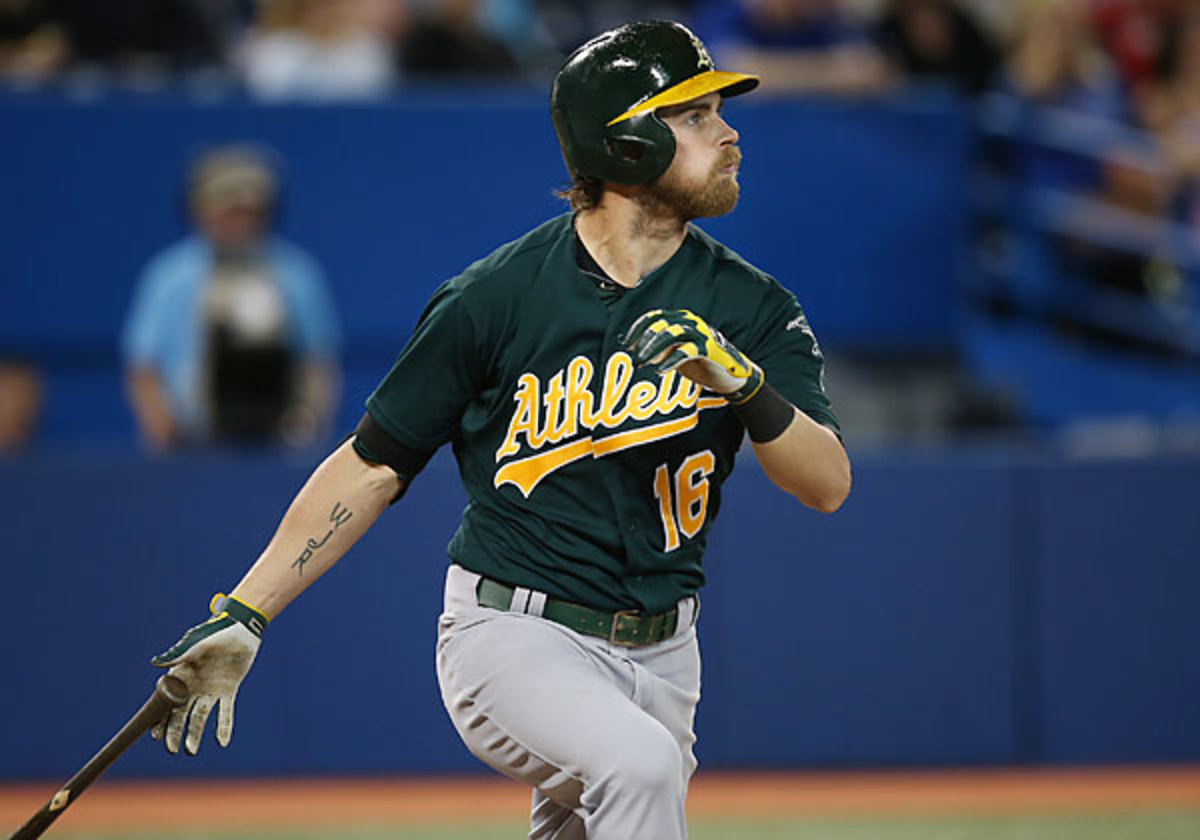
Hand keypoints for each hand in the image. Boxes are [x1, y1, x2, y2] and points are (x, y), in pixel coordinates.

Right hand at [150, 594, 267, 754]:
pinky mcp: (229, 691)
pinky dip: (224, 726)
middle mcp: (194, 686)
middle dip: (175, 732)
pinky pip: (226, 712)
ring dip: (196, 733)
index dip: (160, 718)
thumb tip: (156, 664)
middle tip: (172, 748)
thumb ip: (179, 655)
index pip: (167, 702)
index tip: (154, 735)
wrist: (242, 630)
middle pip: (181, 714)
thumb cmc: (216, 633)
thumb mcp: (197, 644)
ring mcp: (212, 690)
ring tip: (191, 750)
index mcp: (182, 675)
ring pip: (201, 717)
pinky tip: (222, 742)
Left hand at [622, 309, 762, 403]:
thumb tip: (633, 351)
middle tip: (634, 357)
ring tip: (643, 362)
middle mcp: (689, 322)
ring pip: (671, 334)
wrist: (730, 375)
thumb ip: (659, 349)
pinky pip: (686, 351)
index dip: (638, 329)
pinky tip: (660, 371)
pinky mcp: (708, 348)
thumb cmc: (699, 363)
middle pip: (660, 325)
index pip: (653, 317)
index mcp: (680, 319)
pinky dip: (671, 361)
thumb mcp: (675, 353)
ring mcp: (700, 334)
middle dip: (643, 341)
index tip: (626, 344)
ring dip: (653, 348)